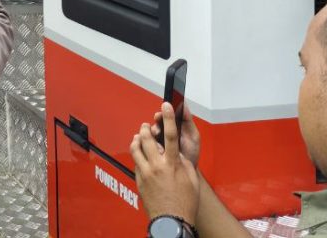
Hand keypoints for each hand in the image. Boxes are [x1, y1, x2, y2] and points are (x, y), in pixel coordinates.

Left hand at [131, 101, 198, 222]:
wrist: (172, 221)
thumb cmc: (185, 203)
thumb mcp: (191, 180)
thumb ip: (183, 163)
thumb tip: (176, 153)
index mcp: (172, 164)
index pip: (170, 135)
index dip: (169, 117)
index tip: (167, 105)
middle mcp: (156, 166)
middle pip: (147, 137)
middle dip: (147, 128)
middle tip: (149, 125)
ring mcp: (145, 172)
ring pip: (135, 148)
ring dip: (138, 139)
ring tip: (141, 136)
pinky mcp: (138, 180)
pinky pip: (135, 162)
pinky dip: (137, 155)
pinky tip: (141, 155)